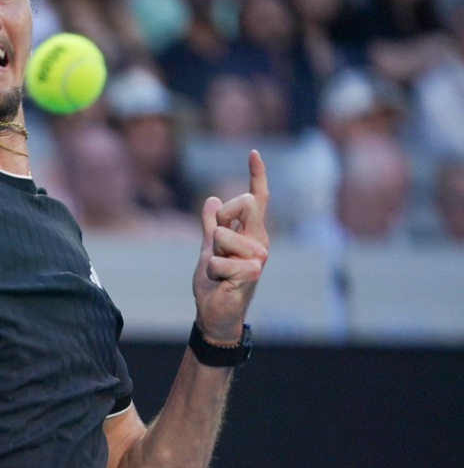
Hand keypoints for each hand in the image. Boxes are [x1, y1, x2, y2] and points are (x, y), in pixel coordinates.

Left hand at [193, 150, 269, 344]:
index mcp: (252, 233)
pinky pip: (217, 259)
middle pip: (240, 204)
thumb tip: (210, 200)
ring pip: (222, 233)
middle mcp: (260, 241)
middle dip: (220, 220)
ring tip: (219, 272)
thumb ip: (210, 226)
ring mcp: (259, 257)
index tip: (253, 153)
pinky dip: (211, 271)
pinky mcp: (252, 272)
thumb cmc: (214, 284)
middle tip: (217, 247)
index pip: (256, 199)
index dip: (256, 175)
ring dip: (211, 255)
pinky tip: (221, 283)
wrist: (215, 314)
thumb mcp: (207, 249)